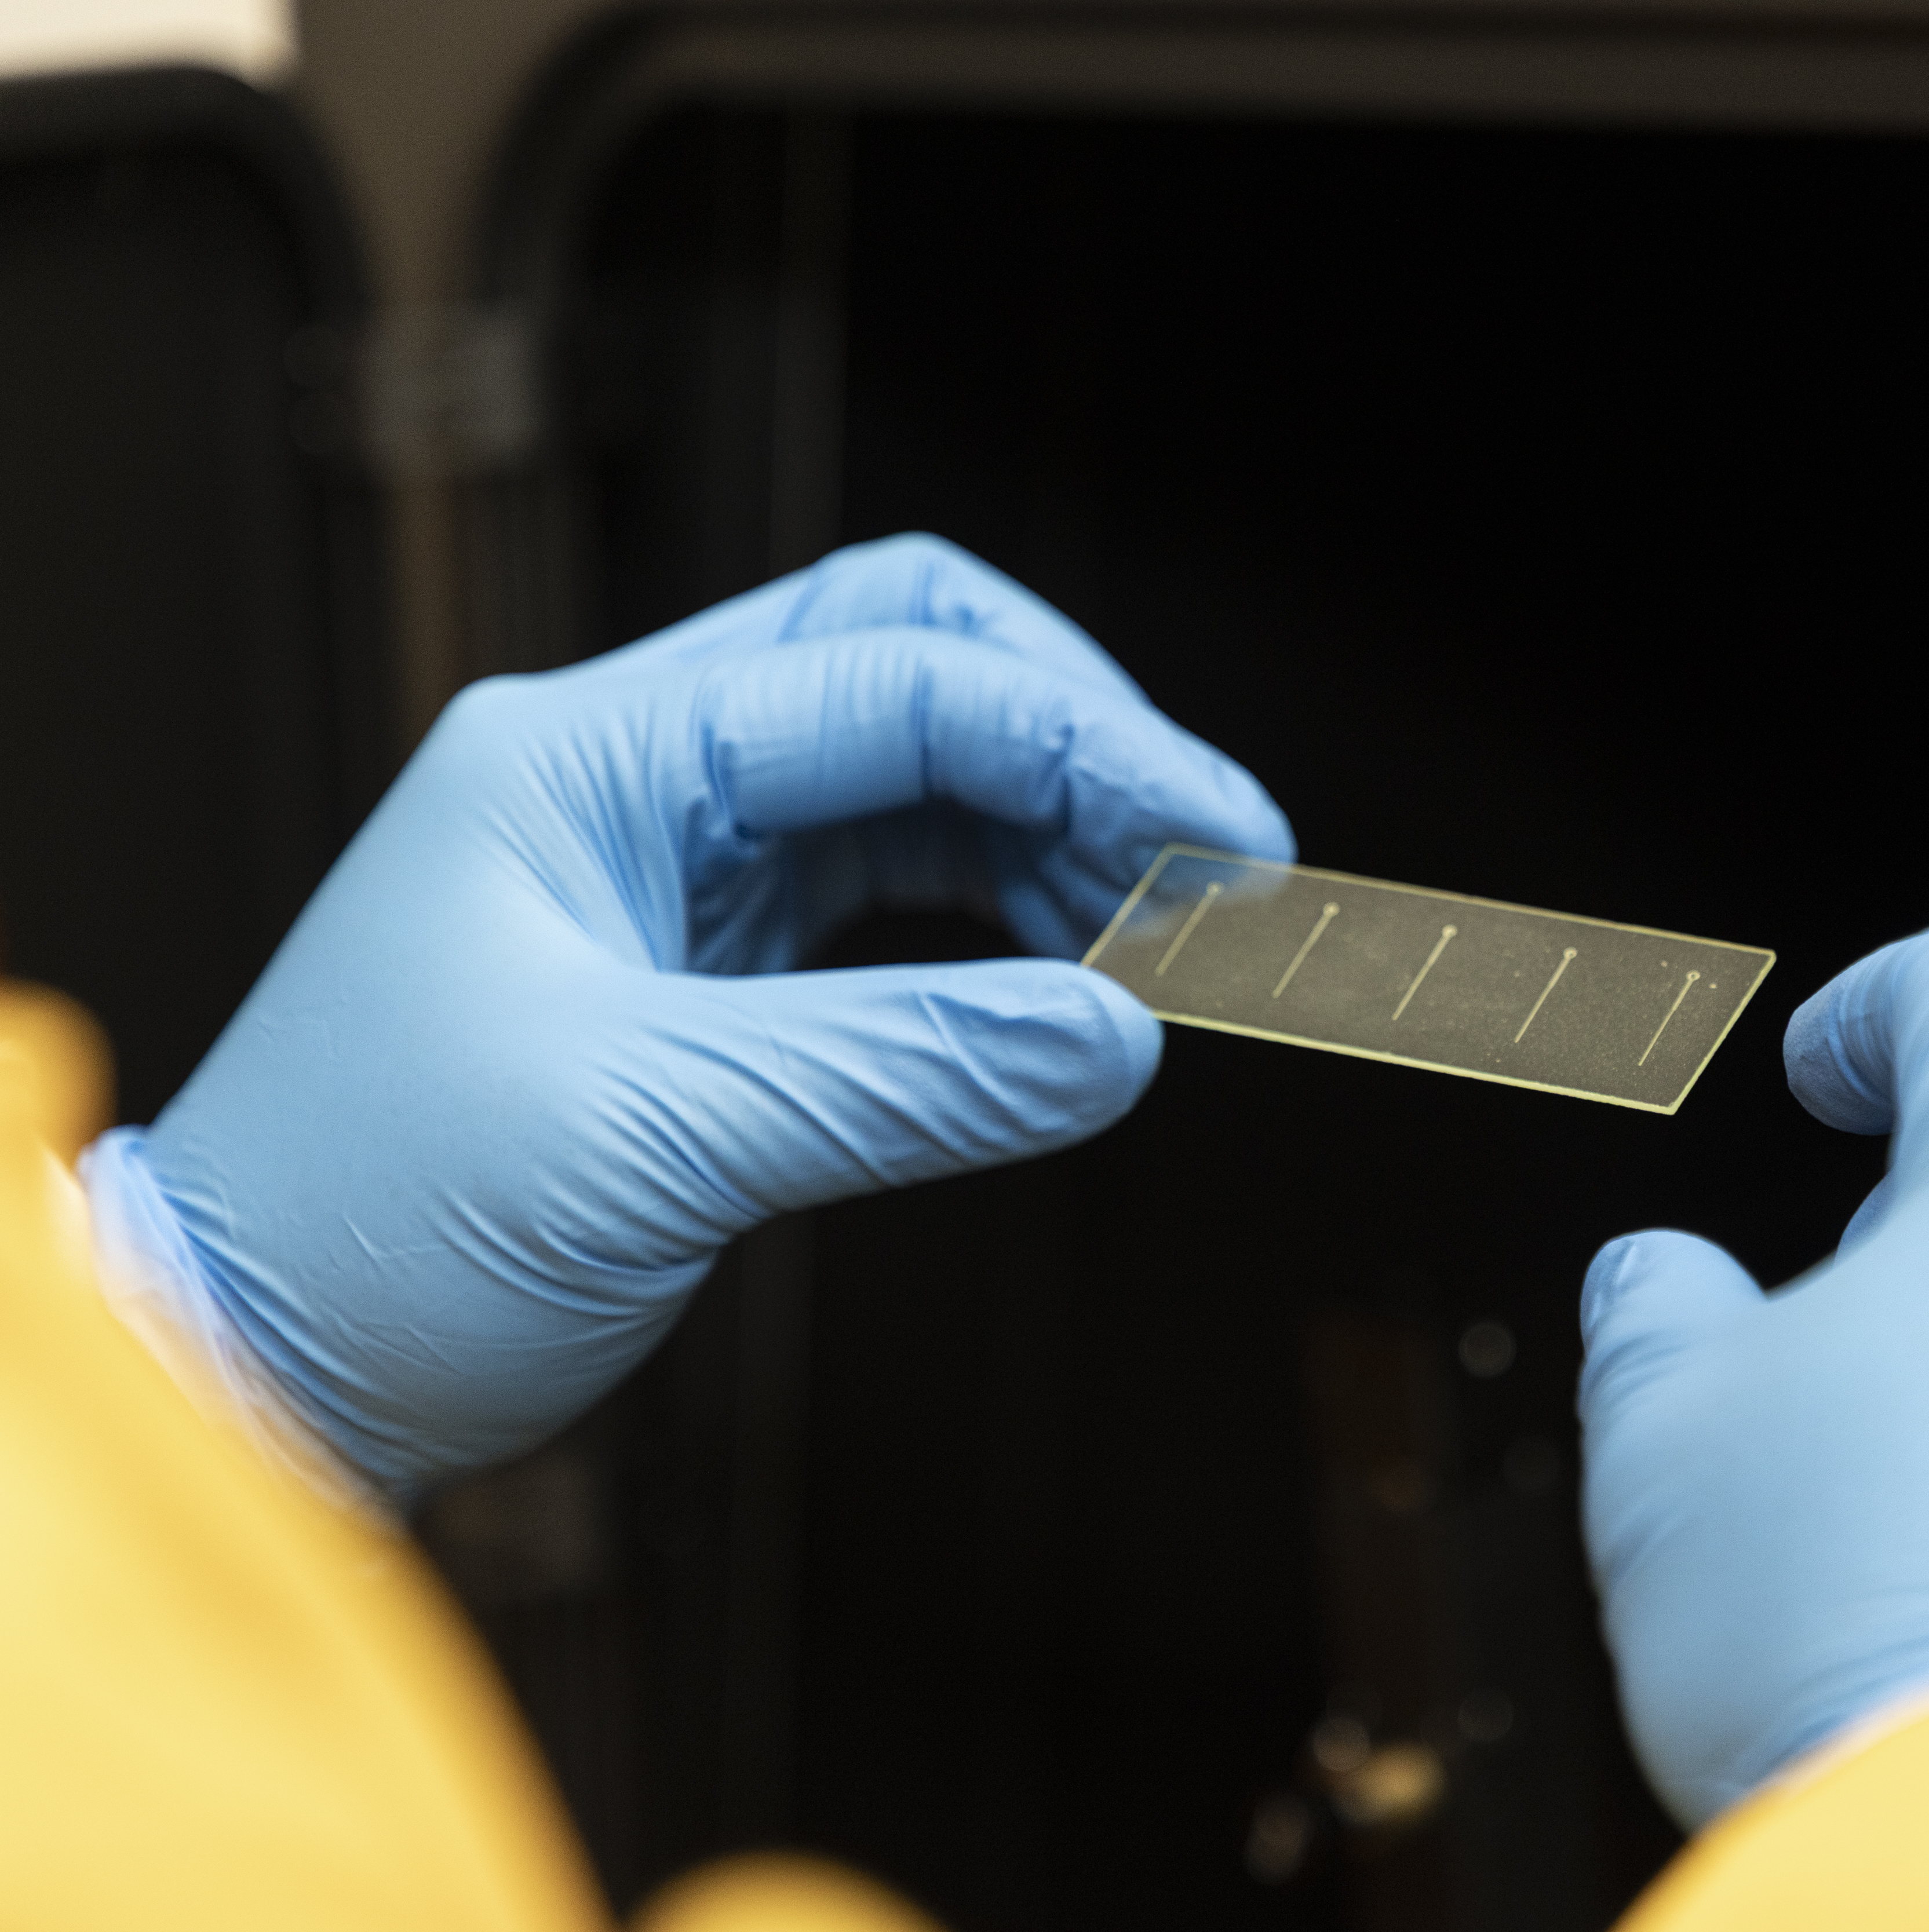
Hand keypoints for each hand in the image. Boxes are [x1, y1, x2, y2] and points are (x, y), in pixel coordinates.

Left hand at [94, 535, 1290, 1501]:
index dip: (1085, 746)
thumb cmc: (368, 1232)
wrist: (243, 1362)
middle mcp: (628, 779)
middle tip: (1214, 858)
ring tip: (1161, 931)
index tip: (1221, 839)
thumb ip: (909, 1070)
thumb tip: (1119, 1034)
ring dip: (1049, 834)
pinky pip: (882, 896)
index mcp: (587, 757)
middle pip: (906, 666)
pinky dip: (992, 923)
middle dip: (1077, 741)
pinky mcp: (695, 967)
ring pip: (909, 781)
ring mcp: (661, 867)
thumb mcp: (656, 1137)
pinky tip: (1066, 976)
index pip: (893, 680)